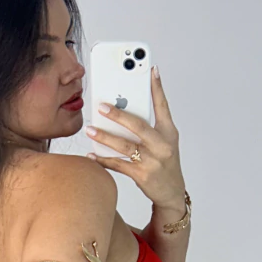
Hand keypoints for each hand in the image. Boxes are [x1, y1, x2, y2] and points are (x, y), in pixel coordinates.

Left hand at [86, 66, 184, 211]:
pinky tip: (91, 155)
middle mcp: (162, 145)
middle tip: (101, 106)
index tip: (150, 70)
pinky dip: (103, 160)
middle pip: (138, 126)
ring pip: (125, 146)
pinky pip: (119, 165)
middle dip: (119, 115)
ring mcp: (153, 161)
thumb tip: (124, 108)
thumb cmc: (164, 163)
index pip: (163, 105)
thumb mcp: (164, 142)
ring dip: (105, 137)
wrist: (171, 192)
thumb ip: (150, 126)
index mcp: (169, 132)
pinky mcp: (142, 175)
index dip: (157, 87)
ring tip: (90, 130)